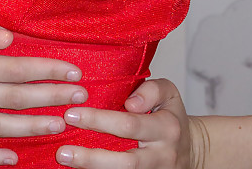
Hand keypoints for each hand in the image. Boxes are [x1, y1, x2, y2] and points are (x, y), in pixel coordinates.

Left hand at [55, 78, 205, 168]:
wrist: (189, 150)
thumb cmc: (171, 117)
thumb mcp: (169, 93)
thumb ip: (151, 89)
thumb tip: (130, 103)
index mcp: (167, 128)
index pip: (130, 124)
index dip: (100, 120)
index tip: (73, 113)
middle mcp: (161, 155)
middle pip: (125, 161)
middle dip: (91, 157)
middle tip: (62, 149)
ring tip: (65, 160)